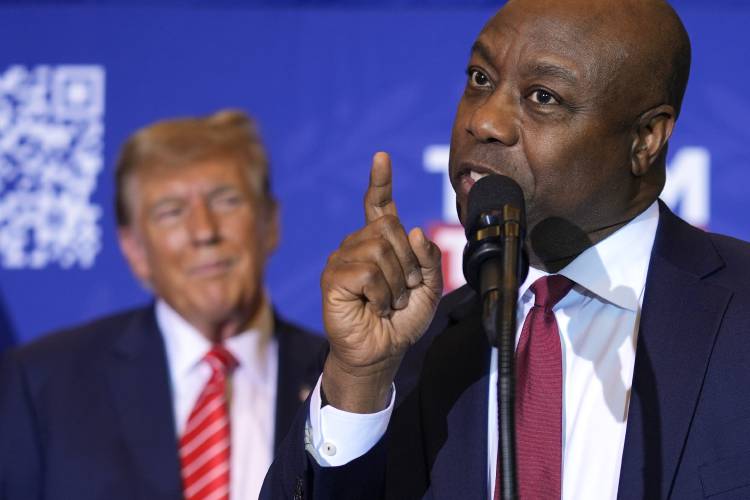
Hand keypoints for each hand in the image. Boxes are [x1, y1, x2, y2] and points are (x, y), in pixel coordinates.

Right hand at [321, 152, 442, 412]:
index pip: (378, 206)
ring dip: (395, 284)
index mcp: (379, 244)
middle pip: (388, 229)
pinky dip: (380, 294)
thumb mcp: (428, 288)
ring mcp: (341, 260)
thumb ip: (427, 257)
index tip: (382, 157)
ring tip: (389, 303)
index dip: (380, 182)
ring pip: (379, 251)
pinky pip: (366, 273)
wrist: (383, 352)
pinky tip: (375, 307)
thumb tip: (410, 229)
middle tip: (404, 292)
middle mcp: (357, 246)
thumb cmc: (402, 321)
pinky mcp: (332, 279)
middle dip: (407, 264)